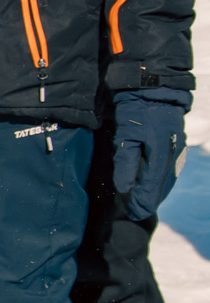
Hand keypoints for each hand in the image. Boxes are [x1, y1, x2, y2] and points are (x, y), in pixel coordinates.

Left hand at [111, 87, 189, 222]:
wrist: (154, 89)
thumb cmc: (136, 111)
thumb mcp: (125, 136)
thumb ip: (126, 162)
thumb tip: (125, 188)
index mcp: (161, 154)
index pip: (151, 186)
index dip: (142, 202)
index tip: (132, 213)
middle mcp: (173, 155)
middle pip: (162, 186)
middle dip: (149, 200)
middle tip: (135, 213)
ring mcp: (177, 150)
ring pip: (167, 179)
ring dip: (155, 192)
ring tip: (142, 203)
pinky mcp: (176, 146)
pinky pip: (169, 170)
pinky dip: (160, 181)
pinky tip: (152, 186)